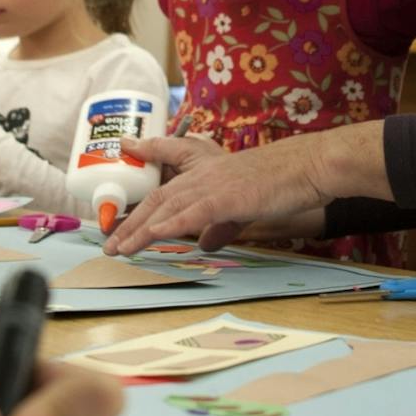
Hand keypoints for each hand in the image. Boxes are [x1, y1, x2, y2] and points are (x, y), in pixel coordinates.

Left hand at [105, 136, 326, 254]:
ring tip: (120, 248)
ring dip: (140, 229)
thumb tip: (205, 244)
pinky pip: (192, 212)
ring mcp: (213, 185)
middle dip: (129, 222)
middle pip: (157, 199)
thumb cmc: (281, 183)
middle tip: (108, 244)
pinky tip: (154, 235)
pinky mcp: (227, 197)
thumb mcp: (244, 206)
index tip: (121, 198)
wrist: (307, 167)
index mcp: (207, 174)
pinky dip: (171, 223)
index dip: (141, 193)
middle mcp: (203, 176)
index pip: (166, 184)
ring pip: (167, 206)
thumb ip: (221, 225)